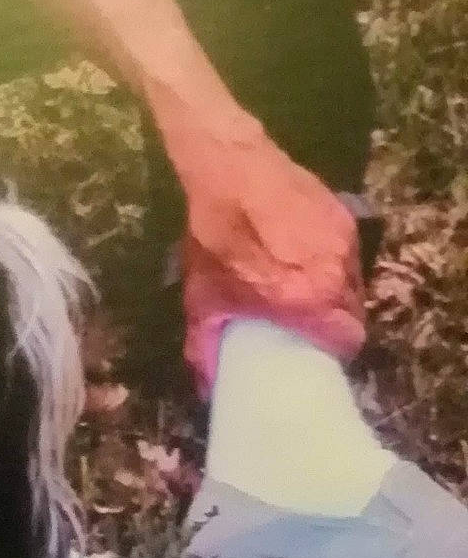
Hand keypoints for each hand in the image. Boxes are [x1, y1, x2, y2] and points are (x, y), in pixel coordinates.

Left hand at [167, 114, 365, 389]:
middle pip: (353, 312)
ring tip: (307, 294)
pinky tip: (306, 260)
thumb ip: (205, 348)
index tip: (317, 354)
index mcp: (309, 300)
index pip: (348, 340)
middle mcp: (337, 273)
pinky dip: (332, 263)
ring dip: (335, 293)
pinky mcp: (344, 215)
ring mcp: (344, 242)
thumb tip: (207, 388)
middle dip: (334, 324)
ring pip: (353, 282)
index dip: (334, 351)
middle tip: (307, 327)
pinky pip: (347, 254)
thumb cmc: (214, 238)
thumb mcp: (203, 299)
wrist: (230, 169)